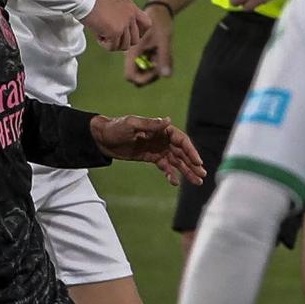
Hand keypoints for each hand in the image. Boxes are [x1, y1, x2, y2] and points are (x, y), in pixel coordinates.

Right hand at [84, 0, 154, 52]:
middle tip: (111, 38)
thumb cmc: (93, 0)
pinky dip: (104, 44)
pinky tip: (97, 35)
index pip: (147, 24)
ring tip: (102, 34)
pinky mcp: (115, 32)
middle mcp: (130, 16)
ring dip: (112, 44)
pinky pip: (112, 47)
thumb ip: (121, 14)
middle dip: (123, 42)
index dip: (139, 33)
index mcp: (131, 7)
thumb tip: (121, 31)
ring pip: (124, 46)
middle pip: (135, 40)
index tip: (127, 34)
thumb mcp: (113, 3)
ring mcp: (124, 24)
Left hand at [91, 115, 205, 187]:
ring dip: (186, 171)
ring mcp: (158, 148)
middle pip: (182, 152)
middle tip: (202, 175)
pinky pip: (165, 167)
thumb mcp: (132, 124)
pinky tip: (175, 182)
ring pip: (176, 161)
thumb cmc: (116, 127)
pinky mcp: (151, 157)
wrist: (102, 138)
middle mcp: (163, 138)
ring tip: (197, 182)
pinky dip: (171, 174)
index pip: (181, 140)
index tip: (197, 162)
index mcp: (161, 129)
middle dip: (193, 164)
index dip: (190, 151)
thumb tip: (168, 120)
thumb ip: (150, 124)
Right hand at [126, 2, 175, 86]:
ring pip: (143, 71)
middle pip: (137, 77)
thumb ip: (165, 58)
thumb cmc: (161, 23)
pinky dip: (156, 62)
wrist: (159, 9)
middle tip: (163, 64)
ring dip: (155, 68)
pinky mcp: (142, 53)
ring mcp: (136, 54)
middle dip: (151, 75)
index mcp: (132, 52)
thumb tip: (166, 76)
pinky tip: (162, 52)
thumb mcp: (164, 41)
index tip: (156, 69)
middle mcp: (131, 55)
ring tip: (164, 54)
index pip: (131, 76)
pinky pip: (147, 64)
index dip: (143, 79)